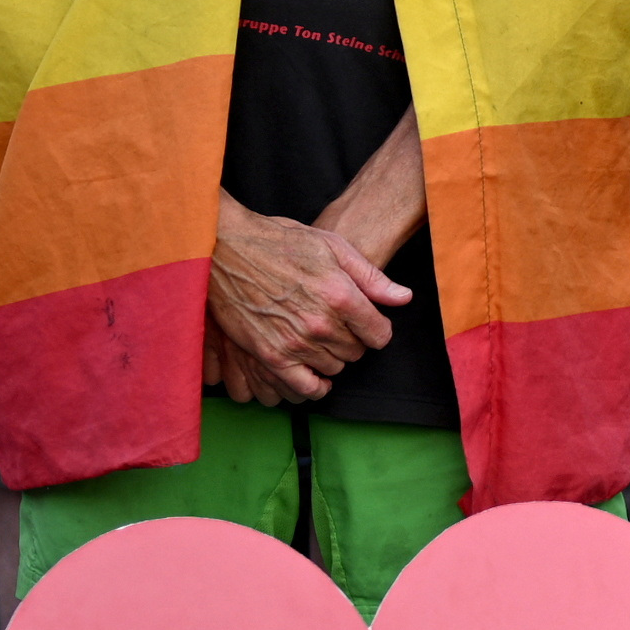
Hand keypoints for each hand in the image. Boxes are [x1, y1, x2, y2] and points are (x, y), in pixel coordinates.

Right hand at [203, 195, 406, 404]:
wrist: (225, 248)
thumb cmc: (279, 242)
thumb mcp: (332, 247)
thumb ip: (371, 277)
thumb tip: (403, 298)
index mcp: (340, 296)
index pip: (380, 334)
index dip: (376, 329)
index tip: (367, 324)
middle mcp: (321, 323)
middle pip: (357, 352)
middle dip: (352, 340)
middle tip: (336, 325)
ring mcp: (294, 342)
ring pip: (334, 368)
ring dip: (331, 357)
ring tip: (318, 339)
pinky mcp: (270, 355)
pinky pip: (304, 387)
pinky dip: (314, 386)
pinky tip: (316, 377)